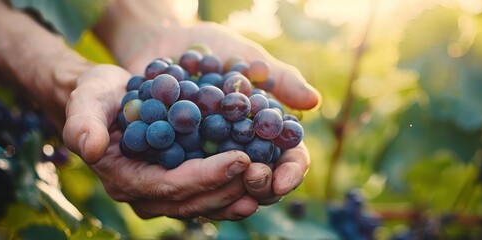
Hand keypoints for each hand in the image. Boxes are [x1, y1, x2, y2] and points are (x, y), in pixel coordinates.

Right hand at [63, 65, 258, 219]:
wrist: (106, 99)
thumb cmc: (96, 96)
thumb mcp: (87, 101)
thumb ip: (83, 123)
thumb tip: (90, 147)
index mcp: (125, 180)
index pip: (170, 186)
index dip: (206, 176)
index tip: (240, 159)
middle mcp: (146, 195)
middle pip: (194, 201)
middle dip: (231, 188)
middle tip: (265, 171)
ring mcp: (163, 193)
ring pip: (206, 203)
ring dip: (239, 194)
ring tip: (270, 181)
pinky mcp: (179, 183)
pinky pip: (209, 193)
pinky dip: (235, 188)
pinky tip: (260, 180)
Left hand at [120, 23, 318, 204]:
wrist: (168, 43)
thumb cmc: (217, 49)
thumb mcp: (248, 56)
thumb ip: (279, 79)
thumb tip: (313, 101)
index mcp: (269, 134)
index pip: (289, 160)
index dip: (291, 171)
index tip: (285, 179)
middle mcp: (244, 152)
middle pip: (261, 183)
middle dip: (261, 186)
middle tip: (254, 178)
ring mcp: (211, 160)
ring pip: (226, 190)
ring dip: (228, 190)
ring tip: (226, 176)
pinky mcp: (177, 161)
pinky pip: (184, 181)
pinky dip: (188, 181)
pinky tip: (185, 179)